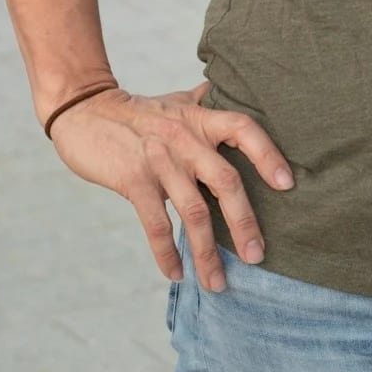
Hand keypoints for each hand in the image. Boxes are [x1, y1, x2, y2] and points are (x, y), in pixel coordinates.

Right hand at [48, 82, 291, 290]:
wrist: (84, 111)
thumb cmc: (139, 111)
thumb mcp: (177, 100)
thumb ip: (205, 101)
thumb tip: (227, 90)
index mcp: (201, 118)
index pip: (245, 129)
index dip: (268, 155)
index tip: (287, 185)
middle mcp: (185, 138)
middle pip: (226, 181)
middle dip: (244, 222)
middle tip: (257, 256)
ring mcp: (159, 161)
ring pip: (192, 212)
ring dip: (206, 252)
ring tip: (217, 282)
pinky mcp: (133, 181)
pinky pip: (156, 224)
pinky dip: (167, 253)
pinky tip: (177, 273)